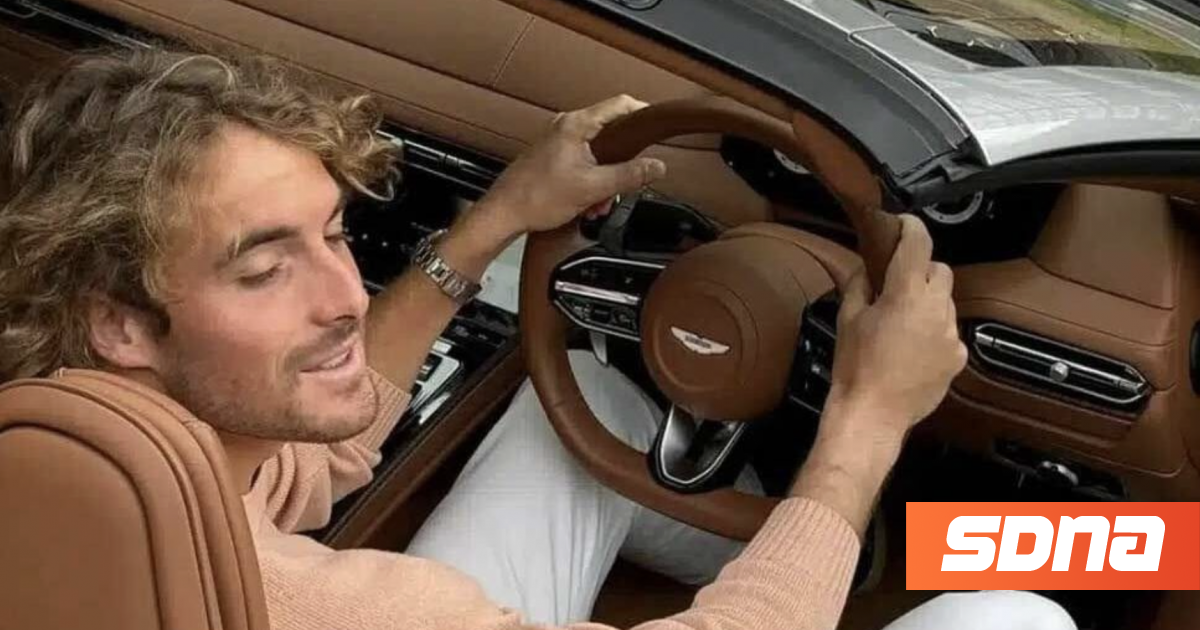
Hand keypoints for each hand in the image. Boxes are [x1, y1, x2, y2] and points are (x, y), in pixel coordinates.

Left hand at [474, 95, 667, 238]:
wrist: (503, 214)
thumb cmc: (536, 198)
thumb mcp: (592, 188)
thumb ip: (629, 176)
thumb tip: (657, 166)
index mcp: (576, 125)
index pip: (620, 105)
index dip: (643, 113)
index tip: (659, 127)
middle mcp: (566, 126)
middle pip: (612, 134)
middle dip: (622, 164)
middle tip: (625, 184)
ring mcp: (559, 140)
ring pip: (599, 154)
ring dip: (606, 180)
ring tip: (599, 203)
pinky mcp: (554, 156)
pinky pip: (584, 163)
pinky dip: (591, 182)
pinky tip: (588, 204)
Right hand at [790, 214, 965, 535]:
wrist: (871, 415)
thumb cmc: (855, 370)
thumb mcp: (848, 319)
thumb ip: (859, 285)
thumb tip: (862, 269)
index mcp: (906, 294)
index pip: (918, 243)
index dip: (911, 227)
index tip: (904, 224)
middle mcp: (936, 310)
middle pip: (939, 271)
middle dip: (920, 271)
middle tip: (896, 283)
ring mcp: (951, 335)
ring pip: (946, 303)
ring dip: (928, 303)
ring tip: (901, 323)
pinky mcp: (958, 359)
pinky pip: (949, 333)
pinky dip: (934, 332)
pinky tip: (912, 348)